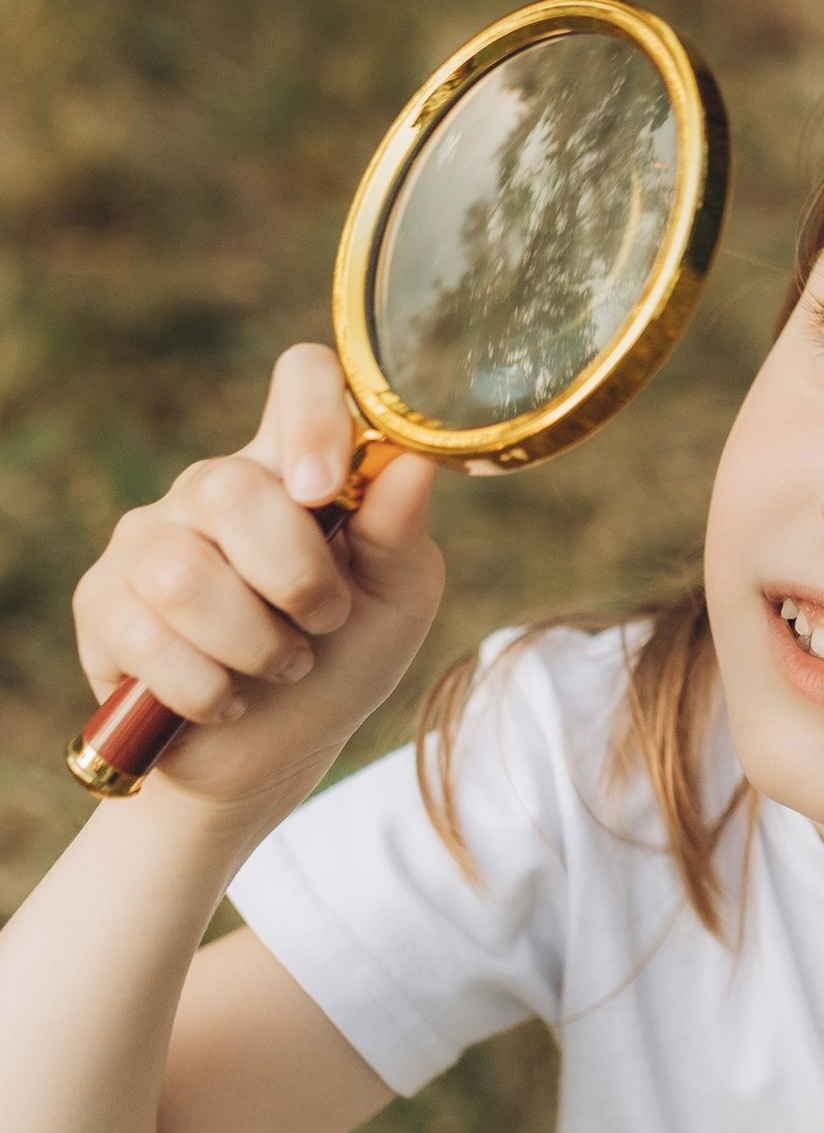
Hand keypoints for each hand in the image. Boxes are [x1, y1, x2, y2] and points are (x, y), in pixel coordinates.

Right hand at [72, 345, 443, 807]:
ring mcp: (147, 539)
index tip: (327, 490)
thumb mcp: (395, 602)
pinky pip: (147, 638)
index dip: (314, 414)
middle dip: (295, 580)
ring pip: (185, 576)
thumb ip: (401, 533)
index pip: (301, 377)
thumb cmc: (342, 661)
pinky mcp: (101, 602)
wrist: (272, 756)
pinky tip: (225, 697)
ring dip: (254, 644)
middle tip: (322, 622)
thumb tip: (414, 462)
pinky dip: (208, 688)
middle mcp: (213, 488)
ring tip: (278, 665)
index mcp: (295, 466)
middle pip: (235, 491)